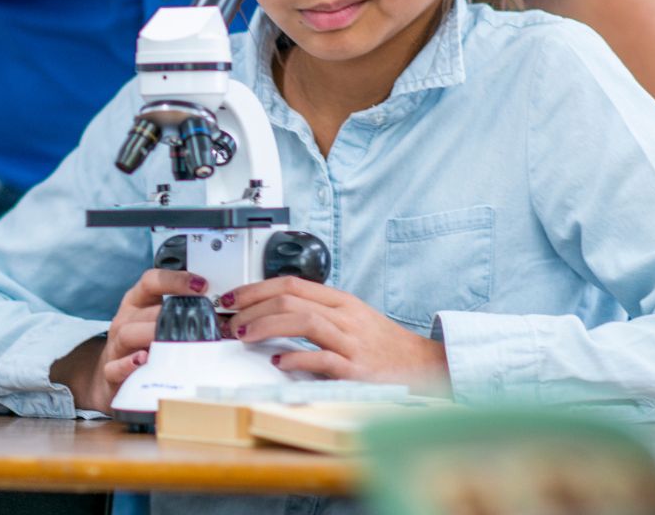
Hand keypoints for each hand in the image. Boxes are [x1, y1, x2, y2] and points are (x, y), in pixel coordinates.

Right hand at [55, 269, 206, 413]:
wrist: (112, 377)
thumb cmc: (142, 345)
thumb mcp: (157, 323)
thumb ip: (182, 315)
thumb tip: (224, 315)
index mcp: (136, 302)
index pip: (151, 281)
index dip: (176, 280)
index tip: (202, 286)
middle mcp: (124, 320)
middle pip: (144, 311)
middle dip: (171, 315)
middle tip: (197, 322)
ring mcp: (115, 346)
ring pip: (128, 334)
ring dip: (151, 336)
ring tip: (172, 341)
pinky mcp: (111, 371)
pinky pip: (115, 366)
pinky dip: (128, 364)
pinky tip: (143, 361)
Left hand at [224, 277, 449, 394]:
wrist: (423, 365)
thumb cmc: (383, 344)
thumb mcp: (351, 318)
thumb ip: (317, 311)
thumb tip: (274, 312)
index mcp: (341, 301)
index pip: (291, 284)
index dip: (256, 289)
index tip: (232, 298)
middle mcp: (345, 317)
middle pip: (291, 299)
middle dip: (253, 307)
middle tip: (231, 320)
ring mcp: (352, 342)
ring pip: (303, 321)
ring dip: (267, 326)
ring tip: (245, 335)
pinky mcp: (357, 369)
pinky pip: (323, 359)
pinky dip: (297, 358)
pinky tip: (279, 360)